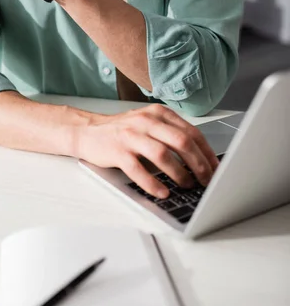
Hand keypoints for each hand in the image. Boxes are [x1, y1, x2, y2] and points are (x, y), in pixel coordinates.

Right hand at [76, 104, 219, 198]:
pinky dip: (153, 183)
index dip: (207, 152)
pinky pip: (138, 170)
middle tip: (207, 180)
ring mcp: (131, 136)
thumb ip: (170, 135)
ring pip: (162, 154)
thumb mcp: (148, 125)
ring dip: (179, 173)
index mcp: (158, 114)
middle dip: (199, 164)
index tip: (216, 168)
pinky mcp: (117, 151)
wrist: (88, 131)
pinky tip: (162, 192)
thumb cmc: (122, 132)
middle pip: (181, 142)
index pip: (191, 132)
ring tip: (187, 185)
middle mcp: (146, 121)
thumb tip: (199, 159)